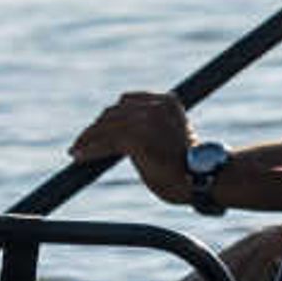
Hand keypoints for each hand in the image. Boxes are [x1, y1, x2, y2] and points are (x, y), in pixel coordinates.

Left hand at [73, 91, 195, 202]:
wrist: (205, 179)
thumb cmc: (190, 167)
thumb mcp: (171, 135)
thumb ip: (151, 127)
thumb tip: (122, 135)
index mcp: (167, 101)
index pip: (127, 102)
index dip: (109, 116)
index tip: (97, 128)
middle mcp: (156, 105)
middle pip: (114, 112)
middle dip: (96, 128)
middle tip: (82, 142)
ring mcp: (146, 120)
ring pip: (106, 127)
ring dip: (88, 139)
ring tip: (76, 150)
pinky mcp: (138, 138)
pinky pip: (105, 142)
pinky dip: (89, 149)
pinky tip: (78, 156)